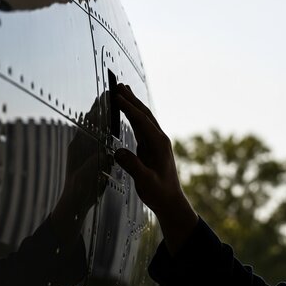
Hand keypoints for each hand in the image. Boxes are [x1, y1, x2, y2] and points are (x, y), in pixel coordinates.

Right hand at [113, 84, 198, 254]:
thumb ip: (133, 166)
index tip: (115, 96)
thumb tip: (118, 152)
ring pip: (143, 118)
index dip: (128, 107)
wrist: (171, 202)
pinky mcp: (152, 148)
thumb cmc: (159, 193)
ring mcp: (157, 143)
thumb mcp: (145, 181)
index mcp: (159, 144)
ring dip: (133, 104)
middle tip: (118, 84)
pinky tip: (128, 111)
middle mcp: (159, 140)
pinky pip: (141, 127)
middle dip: (131, 98)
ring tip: (122, 91)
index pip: (141, 120)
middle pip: (144, 114)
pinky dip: (133, 116)